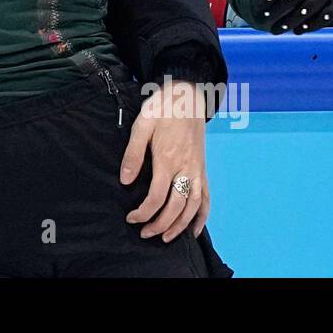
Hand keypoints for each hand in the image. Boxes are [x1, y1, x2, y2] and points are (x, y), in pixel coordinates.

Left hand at [121, 80, 209, 239]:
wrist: (187, 95)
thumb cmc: (162, 108)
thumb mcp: (142, 125)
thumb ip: (133, 154)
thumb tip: (126, 181)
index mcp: (169, 159)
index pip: (157, 197)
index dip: (144, 212)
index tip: (132, 219)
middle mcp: (186, 169)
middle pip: (176, 207)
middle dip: (160, 224)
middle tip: (145, 234)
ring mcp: (197, 170)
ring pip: (193, 206)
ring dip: (181, 225)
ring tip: (166, 238)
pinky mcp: (202, 169)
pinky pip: (206, 197)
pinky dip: (203, 216)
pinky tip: (195, 230)